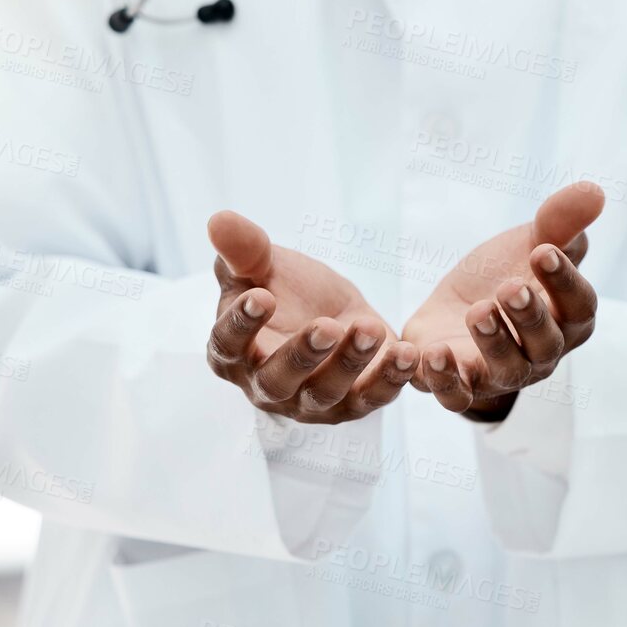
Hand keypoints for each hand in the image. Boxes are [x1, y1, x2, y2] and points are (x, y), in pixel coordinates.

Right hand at [206, 211, 418, 423]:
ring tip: (371, 328)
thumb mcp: (265, 265)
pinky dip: (390, 379)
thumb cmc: (286, 291)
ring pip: (326, 392)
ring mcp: (309, 402)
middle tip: (327, 325)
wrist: (334, 309)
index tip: (261, 296)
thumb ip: (243, 249)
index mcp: (233, 353)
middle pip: (277, 380)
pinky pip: (372, 399)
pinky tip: (408, 354)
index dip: (241, 325)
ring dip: (351, 362)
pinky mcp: (352, 405)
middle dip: (303, 354)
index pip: (227, 345)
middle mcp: (266, 386)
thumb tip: (218, 220)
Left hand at [401, 182, 603, 420]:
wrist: (455, 311)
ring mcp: (502, 374)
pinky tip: (432, 352)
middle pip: (546, 344)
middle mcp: (541, 353)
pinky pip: (457, 396)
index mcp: (567, 318)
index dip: (564, 281)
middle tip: (509, 287)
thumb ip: (560, 222)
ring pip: (507, 371)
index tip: (544, 251)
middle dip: (529, 316)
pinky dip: (446, 380)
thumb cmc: (506, 276)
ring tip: (477, 311)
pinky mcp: (461, 386)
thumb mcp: (530, 242)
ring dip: (493, 344)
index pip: (579, 306)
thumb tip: (593, 191)